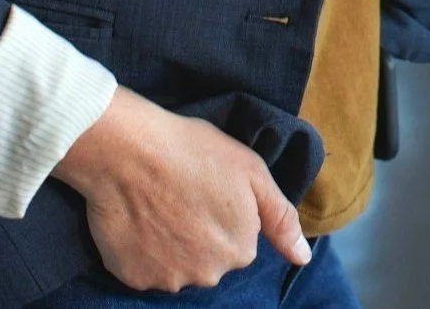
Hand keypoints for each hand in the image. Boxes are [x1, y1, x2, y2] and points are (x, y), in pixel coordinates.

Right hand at [52, 87, 311, 292]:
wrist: (126, 149)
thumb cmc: (190, 149)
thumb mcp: (250, 169)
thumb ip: (281, 218)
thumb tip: (303, 258)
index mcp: (240, 249)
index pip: (237, 239)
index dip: (220, 209)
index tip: (203, 184)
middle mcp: (209, 274)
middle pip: (208, 257)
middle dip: (197, 231)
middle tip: (179, 192)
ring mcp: (169, 279)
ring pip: (176, 264)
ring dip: (169, 242)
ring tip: (155, 202)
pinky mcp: (133, 277)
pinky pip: (143, 267)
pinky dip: (140, 248)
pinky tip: (136, 216)